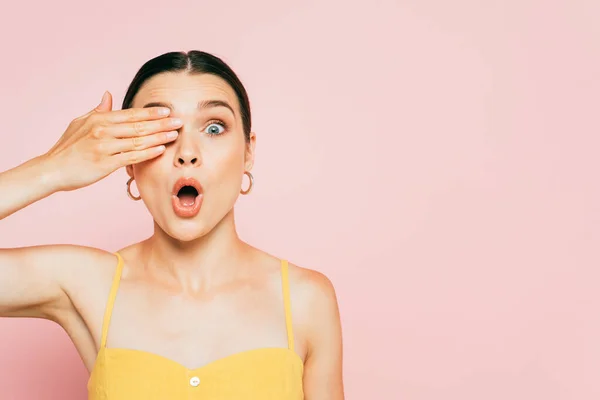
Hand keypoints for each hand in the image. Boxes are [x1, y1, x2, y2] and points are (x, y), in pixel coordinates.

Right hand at [44, 91, 180, 191]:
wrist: (52, 169)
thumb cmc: (67, 147)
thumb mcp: (80, 123)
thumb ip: (98, 111)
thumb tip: (109, 95)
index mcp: (99, 119)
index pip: (131, 114)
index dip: (151, 113)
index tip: (167, 111)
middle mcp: (103, 130)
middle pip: (139, 126)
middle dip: (161, 123)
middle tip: (180, 121)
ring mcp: (105, 147)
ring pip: (138, 140)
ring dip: (159, 137)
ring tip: (175, 135)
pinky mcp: (106, 163)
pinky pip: (132, 157)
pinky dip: (148, 153)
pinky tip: (161, 150)